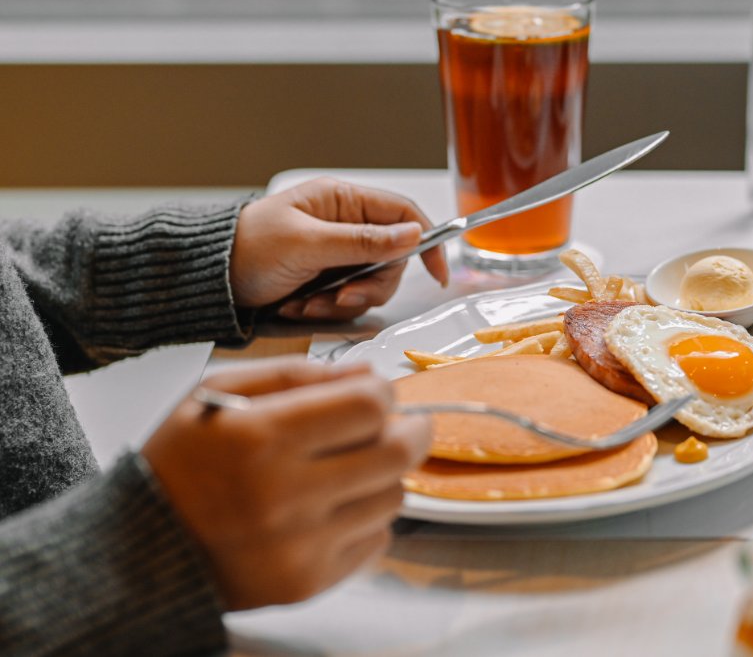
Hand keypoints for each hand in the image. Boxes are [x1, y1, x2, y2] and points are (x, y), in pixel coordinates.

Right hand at [142, 357, 430, 610]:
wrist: (138, 551)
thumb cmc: (181, 463)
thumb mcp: (218, 392)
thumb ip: (297, 374)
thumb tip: (369, 372)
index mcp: (259, 438)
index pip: (369, 406)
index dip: (382, 392)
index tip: (374, 393)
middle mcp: (282, 496)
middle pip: (396, 453)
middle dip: (410, 430)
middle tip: (402, 425)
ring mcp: (298, 547)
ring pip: (393, 497)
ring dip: (382, 476)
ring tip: (349, 469)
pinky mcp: (306, 584)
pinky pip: (376, 541)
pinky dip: (365, 519)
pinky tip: (331, 509)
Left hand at [230, 178, 449, 319]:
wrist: (208, 278)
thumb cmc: (248, 248)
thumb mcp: (308, 244)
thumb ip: (363, 241)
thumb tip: (413, 234)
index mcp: (342, 200)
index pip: (403, 213)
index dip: (426, 241)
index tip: (437, 273)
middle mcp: (345, 224)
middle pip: (392, 258)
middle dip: (370, 284)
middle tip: (342, 297)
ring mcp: (337, 253)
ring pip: (372, 283)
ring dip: (344, 300)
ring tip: (308, 303)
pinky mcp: (327, 278)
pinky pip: (347, 298)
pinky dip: (326, 307)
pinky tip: (298, 305)